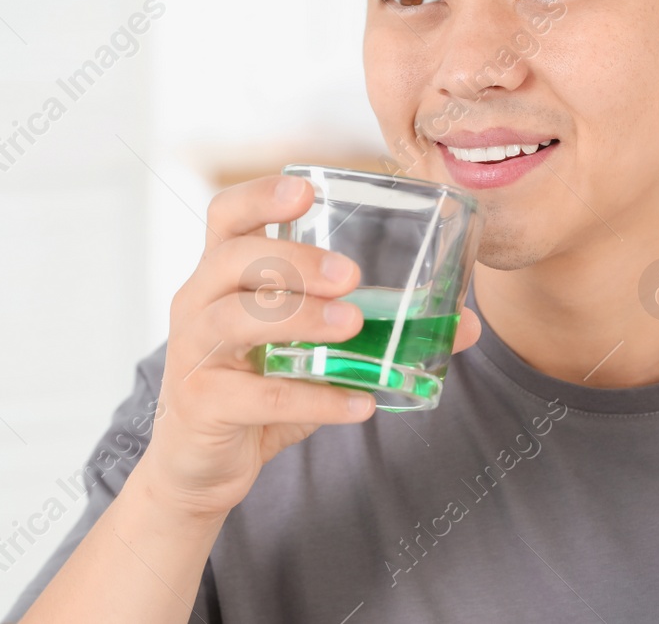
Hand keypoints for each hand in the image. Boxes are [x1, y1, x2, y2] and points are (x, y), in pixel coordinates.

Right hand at [138, 174, 483, 520]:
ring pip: (235, 320)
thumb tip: (465, 325)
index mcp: (221, 275)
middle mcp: (198, 303)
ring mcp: (193, 354)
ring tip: (354, 327)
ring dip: (299, 318)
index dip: (259, 196)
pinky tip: (359, 403)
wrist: (202, 468)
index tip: (305, 190)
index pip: (226, 216)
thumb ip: (376, 330)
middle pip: (233, 259)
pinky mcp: (202, 405)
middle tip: (352, 276)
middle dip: (294, 260)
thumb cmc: (261, 388)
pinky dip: (314, 399)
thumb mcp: (314, 351)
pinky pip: (257, 396)